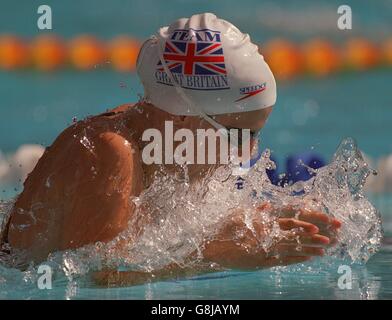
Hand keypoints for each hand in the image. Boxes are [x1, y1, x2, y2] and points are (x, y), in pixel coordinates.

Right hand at [202, 204, 340, 269]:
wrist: (211, 247)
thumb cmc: (222, 228)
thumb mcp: (236, 215)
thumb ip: (254, 211)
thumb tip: (266, 206)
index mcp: (261, 222)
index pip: (287, 221)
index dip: (302, 224)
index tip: (316, 226)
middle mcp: (265, 235)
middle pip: (293, 236)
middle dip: (312, 238)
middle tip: (330, 239)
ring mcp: (264, 249)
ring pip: (290, 249)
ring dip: (308, 249)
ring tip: (324, 250)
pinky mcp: (261, 261)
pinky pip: (282, 260)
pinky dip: (295, 259)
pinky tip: (307, 258)